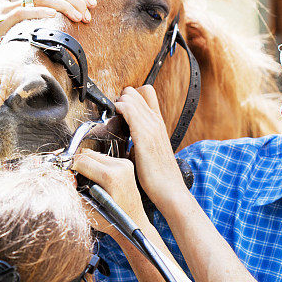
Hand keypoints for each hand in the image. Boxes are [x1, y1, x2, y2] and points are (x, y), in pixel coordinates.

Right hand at [72, 149, 147, 238]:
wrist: (133, 221)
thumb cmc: (114, 221)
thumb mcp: (87, 210)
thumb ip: (73, 191)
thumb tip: (64, 175)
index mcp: (111, 176)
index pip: (80, 160)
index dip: (69, 167)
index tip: (65, 175)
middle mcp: (119, 166)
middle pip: (87, 153)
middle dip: (76, 164)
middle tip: (72, 178)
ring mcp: (123, 163)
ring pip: (94, 154)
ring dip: (85, 164)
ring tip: (84, 179)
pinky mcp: (124, 163)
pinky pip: (102, 158)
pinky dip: (94, 165)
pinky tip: (94, 178)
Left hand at [115, 86, 188, 204]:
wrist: (169, 190)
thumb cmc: (158, 175)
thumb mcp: (149, 150)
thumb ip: (140, 139)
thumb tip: (126, 137)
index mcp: (158, 123)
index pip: (147, 93)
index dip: (131, 95)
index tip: (121, 106)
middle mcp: (156, 121)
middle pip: (137, 91)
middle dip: (122, 96)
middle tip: (113, 111)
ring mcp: (151, 127)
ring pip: (131, 97)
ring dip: (118, 101)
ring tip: (112, 114)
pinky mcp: (144, 136)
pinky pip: (129, 111)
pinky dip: (119, 108)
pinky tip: (114, 115)